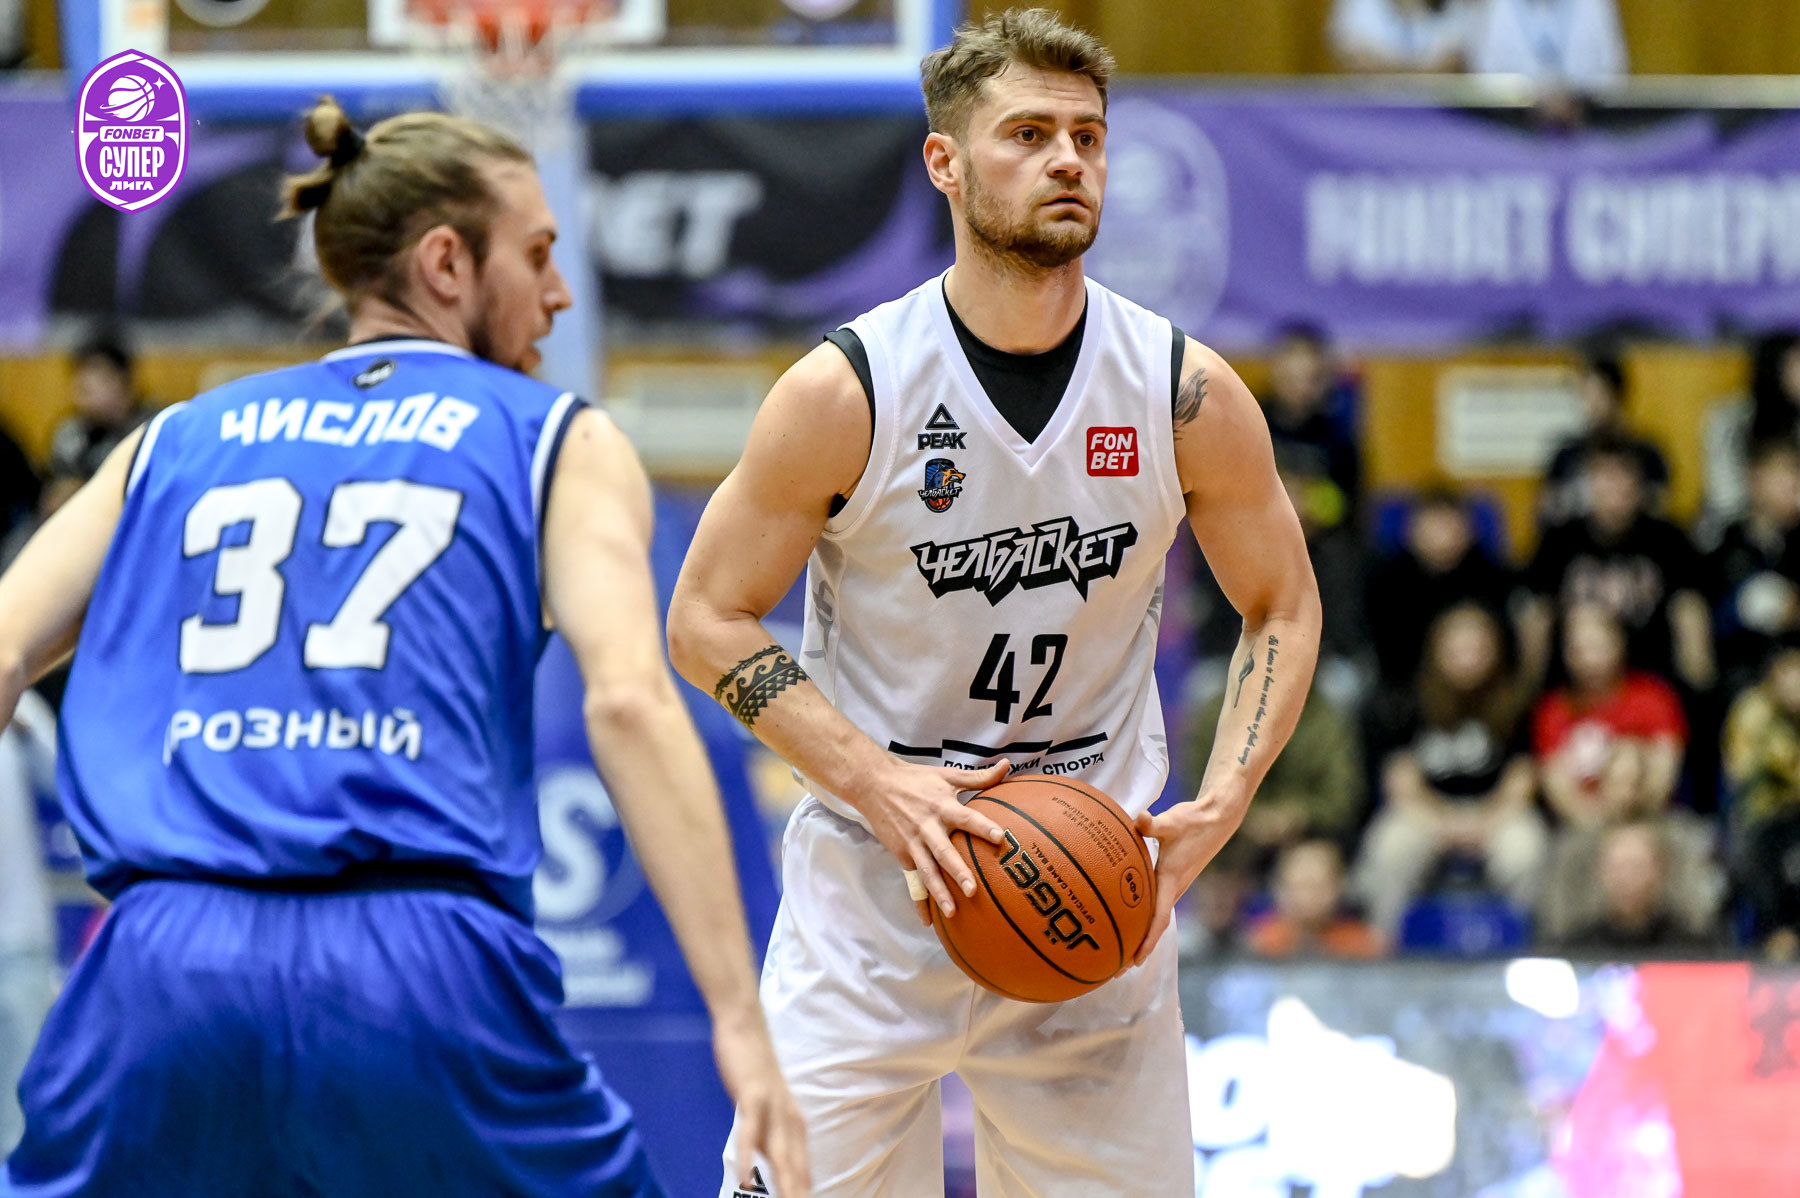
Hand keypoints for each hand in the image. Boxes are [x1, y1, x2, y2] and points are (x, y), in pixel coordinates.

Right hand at [713, 1008, 809, 1197]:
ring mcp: (772, 1106)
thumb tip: (767, 1164)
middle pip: (796, 1166)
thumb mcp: (763, 1107)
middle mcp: (788, 1117)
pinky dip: (749, 1158)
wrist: (745, 1026)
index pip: (802, 1166)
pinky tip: (746, 1181)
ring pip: (780, 1153)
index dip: (804, 1190)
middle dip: (799, 1193)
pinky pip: (750, 1132)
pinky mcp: (752, 1095)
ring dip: (784, 1184)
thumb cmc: (752, 1068)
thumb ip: (767, 1134)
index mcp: (794, 1121)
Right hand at [854, 759, 1009, 925]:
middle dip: (958, 871)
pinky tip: (928, 920)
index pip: (966, 818)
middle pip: (944, 852)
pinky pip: (913, 880)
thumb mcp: (947, 775)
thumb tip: (1007, 766)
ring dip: (939, 892)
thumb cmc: (916, 779)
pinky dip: (919, 901)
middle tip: (972, 890)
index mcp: (942, 806)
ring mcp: (913, 843)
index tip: (1000, 838)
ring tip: (951, 912)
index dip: (983, 827)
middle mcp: (927, 826)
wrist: (874, 785)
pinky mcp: (902, 854)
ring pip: (927, 872)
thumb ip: (979, 777)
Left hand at [1129, 789, 1245, 967]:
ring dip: (1138, 935)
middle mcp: (1174, 889)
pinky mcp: (1173, 878)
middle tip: (1113, 970)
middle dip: (1135, 949)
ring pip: (1154, 918)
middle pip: (1153, 927)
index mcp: (1171, 880)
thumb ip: (1153, 823)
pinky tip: (1123, 914)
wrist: (1217, 818)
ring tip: (1116, 952)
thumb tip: (1140, 818)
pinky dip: (1141, 915)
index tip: (1133, 962)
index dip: (1146, 942)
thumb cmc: (1194, 820)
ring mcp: (1175, 886)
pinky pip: (1155, 904)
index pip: (1158, 919)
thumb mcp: (1173, 821)